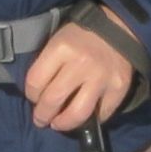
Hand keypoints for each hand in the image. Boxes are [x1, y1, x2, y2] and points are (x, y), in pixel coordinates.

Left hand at [23, 20, 138, 131]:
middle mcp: (80, 65)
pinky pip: (102, 114)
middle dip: (42, 115)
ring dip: (63, 124)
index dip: (30, 94)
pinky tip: (84, 118)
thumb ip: (47, 64)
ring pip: (77, 113)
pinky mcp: (118, 89)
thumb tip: (37, 93)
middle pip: (53, 100)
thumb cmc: (82, 33)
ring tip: (58, 125)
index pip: (35, 81)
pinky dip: (91, 120)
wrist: (120, 27)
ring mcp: (101, 79)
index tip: (33, 98)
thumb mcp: (58, 40)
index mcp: (61, 49)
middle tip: (40, 120)